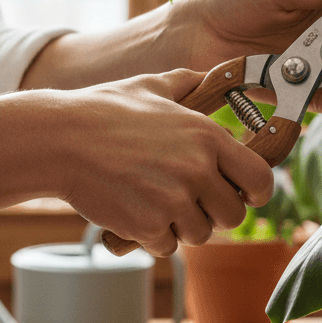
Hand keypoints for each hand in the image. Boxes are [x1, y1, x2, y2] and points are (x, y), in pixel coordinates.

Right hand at [54, 70, 273, 256]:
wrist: (60, 140)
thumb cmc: (102, 110)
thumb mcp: (150, 86)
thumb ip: (186, 83)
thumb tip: (206, 76)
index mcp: (207, 136)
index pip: (261, 179)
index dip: (256, 191)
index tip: (242, 193)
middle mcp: (198, 170)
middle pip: (233, 215)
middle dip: (213, 212)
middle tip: (188, 200)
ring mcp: (174, 201)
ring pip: (200, 234)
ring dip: (181, 225)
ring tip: (155, 202)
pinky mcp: (147, 226)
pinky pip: (166, 246)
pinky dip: (152, 237)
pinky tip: (134, 212)